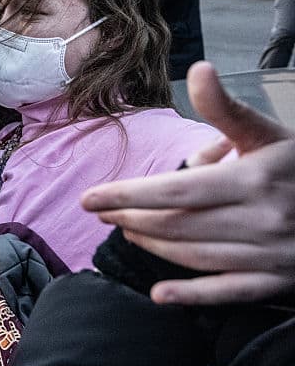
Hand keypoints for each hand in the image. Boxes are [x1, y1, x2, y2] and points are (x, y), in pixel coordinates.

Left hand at [82, 61, 294, 304]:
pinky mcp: (280, 281)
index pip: (174, 191)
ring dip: (153, 246)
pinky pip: (230, 292)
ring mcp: (272, 254)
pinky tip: (160, 294)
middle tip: (103, 213)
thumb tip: (198, 69)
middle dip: (132, 219)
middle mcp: (261, 219)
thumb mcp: (267, 132)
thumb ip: (225, 109)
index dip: (125, 196)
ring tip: (127, 231)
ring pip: (195, 256)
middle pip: (177, 226)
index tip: (90, 199)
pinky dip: (192, 295)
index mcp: (254, 179)